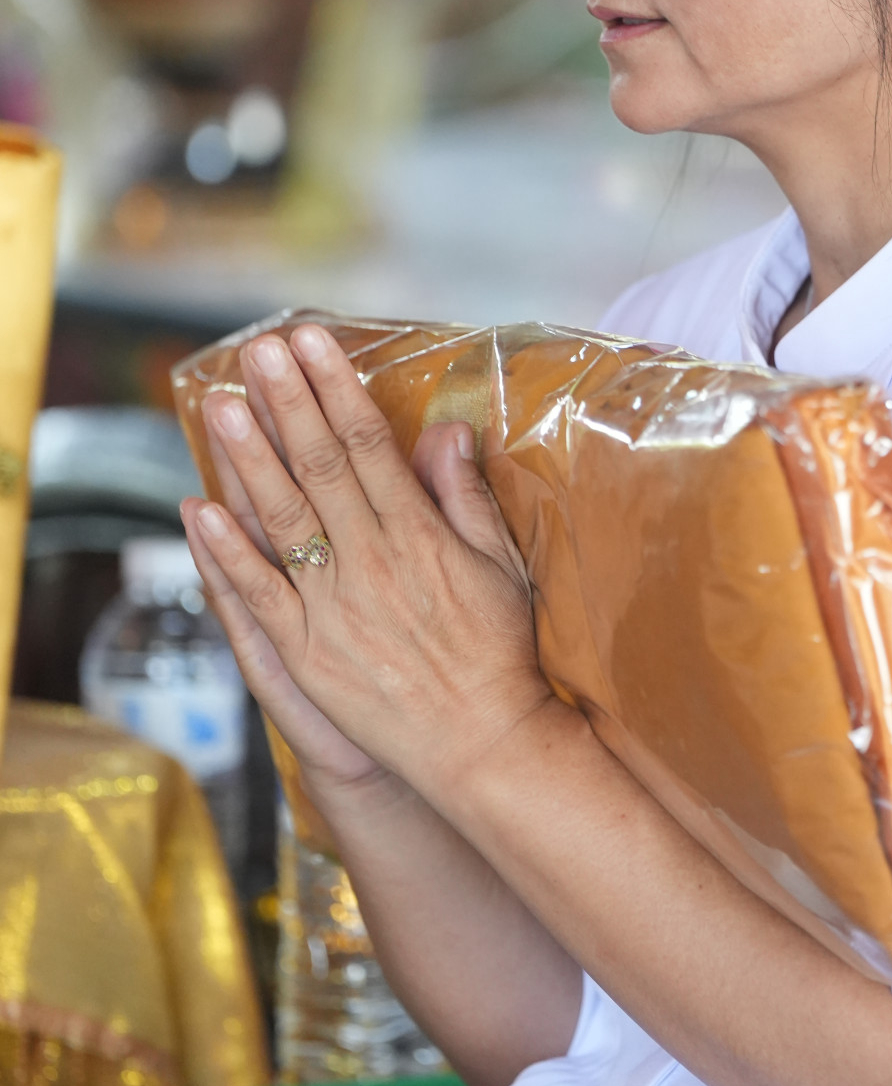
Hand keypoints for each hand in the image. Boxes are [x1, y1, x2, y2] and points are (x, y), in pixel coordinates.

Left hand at [181, 324, 546, 805]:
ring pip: (281, 518)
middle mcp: (370, 562)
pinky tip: (198, 509)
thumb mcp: (499, 564)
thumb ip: (464, 495)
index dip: (335, 388)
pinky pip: (257, 594)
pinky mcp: (304, 652)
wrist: (482, 742)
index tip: (312, 343)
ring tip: (220, 404)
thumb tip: (445, 430)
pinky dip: (225, 551)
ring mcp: (331, 607)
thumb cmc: (497, 652)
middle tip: (257, 352)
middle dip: (286, 402)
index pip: (368, 444)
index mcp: (418, 534)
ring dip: (247, 458)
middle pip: (319, 465)